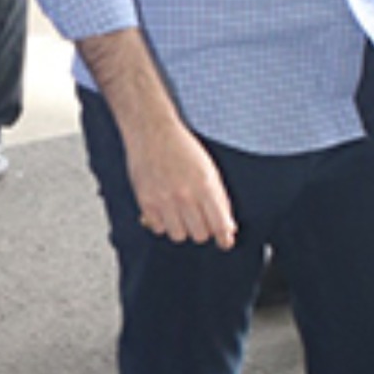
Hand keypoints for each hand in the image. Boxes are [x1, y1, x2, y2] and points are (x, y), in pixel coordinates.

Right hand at [125, 116, 236, 249]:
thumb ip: (219, 199)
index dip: (224, 238)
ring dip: (181, 228)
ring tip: (179, 214)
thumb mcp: (209, 169)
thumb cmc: (181, 147)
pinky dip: (163, 224)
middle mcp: (185, 195)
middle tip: (198, 219)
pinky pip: (158, 229)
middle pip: (200, 235)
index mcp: (205, 186)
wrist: (151, 131)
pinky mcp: (146, 202)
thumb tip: (228, 226)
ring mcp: (164, 200)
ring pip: (179, 235)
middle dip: (202, 230)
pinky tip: (164, 210)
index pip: (219, 225)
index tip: (224, 242)